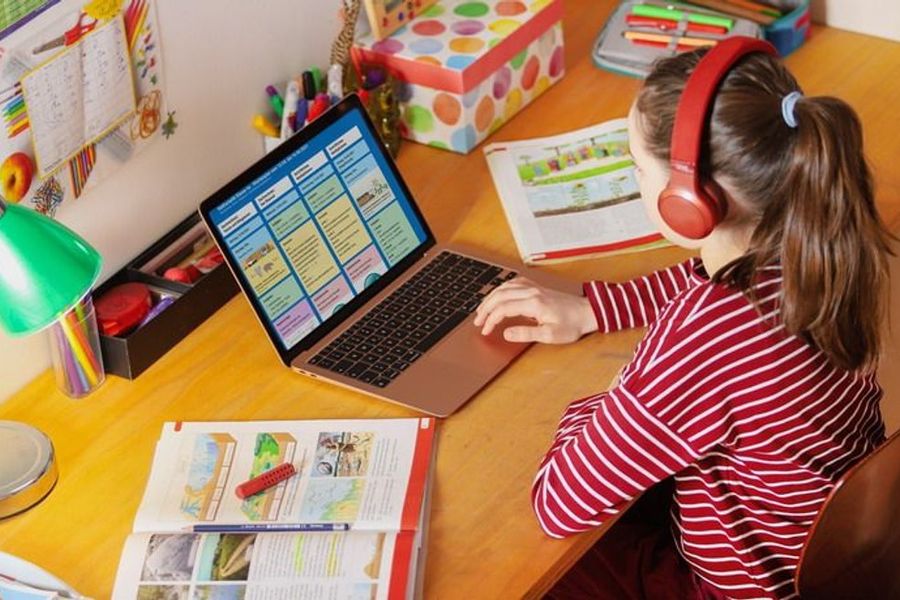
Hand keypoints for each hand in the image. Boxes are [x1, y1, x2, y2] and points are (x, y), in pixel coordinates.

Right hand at [473, 278, 597, 343]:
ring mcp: (534, 288)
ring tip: (482, 310)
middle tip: (478, 322)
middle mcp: (531, 292)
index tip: (485, 330)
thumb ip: (526, 334)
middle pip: (500, 296)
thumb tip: (506, 333)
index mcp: (533, 304)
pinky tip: (498, 294)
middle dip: (486, 309)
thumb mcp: (550, 335)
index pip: (503, 309)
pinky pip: (513, 283)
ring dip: (491, 298)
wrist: (587, 312)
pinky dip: (501, 289)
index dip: (491, 320)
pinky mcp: (537, 287)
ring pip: (504, 288)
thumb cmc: (571, 325)